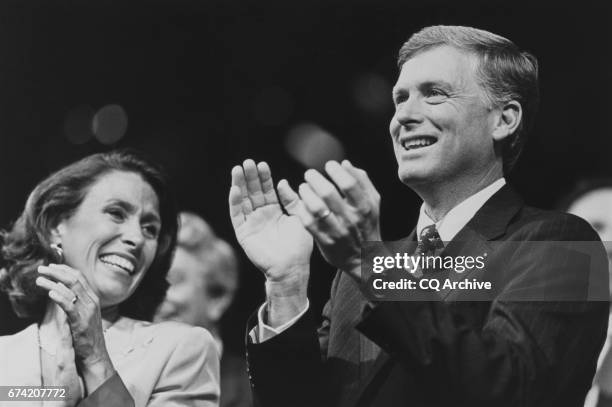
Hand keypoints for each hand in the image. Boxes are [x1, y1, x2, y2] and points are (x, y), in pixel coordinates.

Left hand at [36, 264, 114, 393]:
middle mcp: (92, 300)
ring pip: (70, 289)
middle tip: (42, 268)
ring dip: (53, 282)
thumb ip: (77, 301)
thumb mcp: (85, 314)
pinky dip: (59, 296)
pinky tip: (50, 293)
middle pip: (74, 279)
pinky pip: (69, 305)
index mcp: (93, 297)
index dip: (64, 269)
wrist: (95, 353)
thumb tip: (62, 290)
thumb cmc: (87, 335)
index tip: (51, 266)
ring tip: (39, 280)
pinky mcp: (81, 321)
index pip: (79, 276)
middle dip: (56, 271)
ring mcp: (87, 310)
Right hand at [229, 159, 312, 283]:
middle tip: (248, 162)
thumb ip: (292, 200)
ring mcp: (251, 223)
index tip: (262, 164)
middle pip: (253, 192)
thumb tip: (283, 182)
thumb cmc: (299, 246)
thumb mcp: (300, 217)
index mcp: (274, 211)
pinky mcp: (243, 233)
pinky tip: (234, 189)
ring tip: (238, 169)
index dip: (264, 178)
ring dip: (239, 185)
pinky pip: (237, 216)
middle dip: (250, 177)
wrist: (292, 268)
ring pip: (243, 200)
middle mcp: (261, 215)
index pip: (267, 190)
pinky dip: (234, 202)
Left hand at [278, 160, 380, 279]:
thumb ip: (363, 181)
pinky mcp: (324, 240)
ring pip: (317, 207)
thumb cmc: (366, 225)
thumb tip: (346, 163)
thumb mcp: (373, 203)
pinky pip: (308, 222)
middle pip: (329, 193)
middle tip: (309, 174)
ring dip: (306, 193)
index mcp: (364, 207)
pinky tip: (302, 202)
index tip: (328, 165)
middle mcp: (351, 218)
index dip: (336, 170)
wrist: (364, 259)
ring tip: (304, 187)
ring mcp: (337, 230)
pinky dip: (302, 209)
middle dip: (315, 178)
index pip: (349, 183)